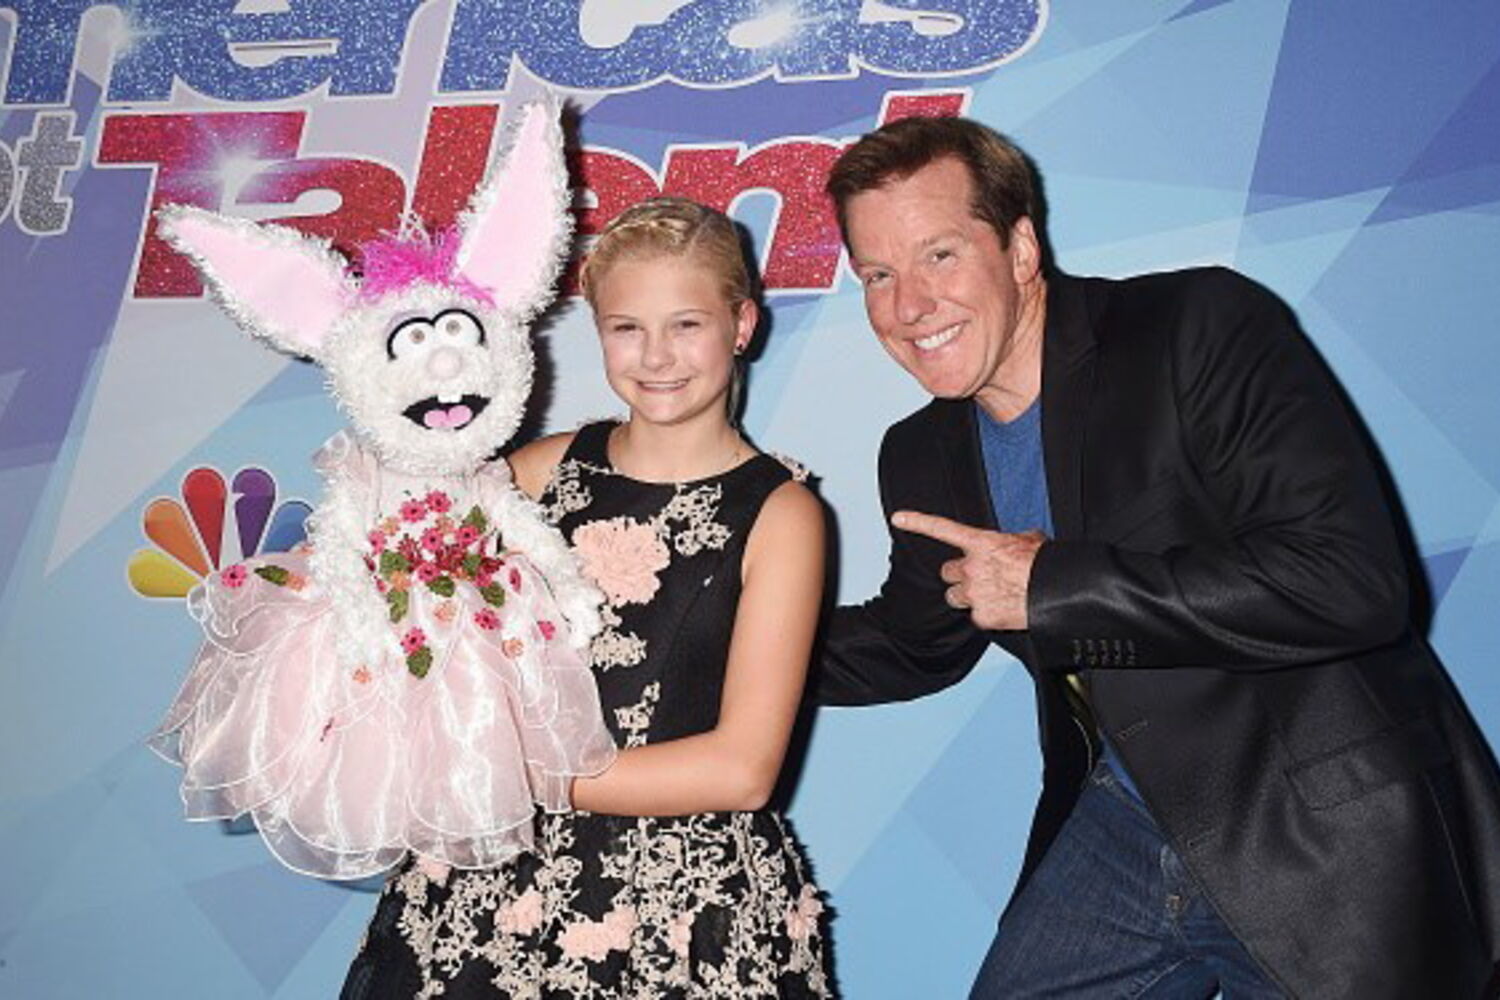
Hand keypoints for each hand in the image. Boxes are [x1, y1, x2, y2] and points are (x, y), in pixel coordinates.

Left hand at [892, 511, 1045, 629]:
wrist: (1055, 592)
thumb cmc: (1044, 565)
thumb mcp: (1030, 540)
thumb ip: (1013, 540)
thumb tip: (1019, 542)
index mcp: (981, 544)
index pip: (942, 529)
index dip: (918, 521)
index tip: (899, 518)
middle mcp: (971, 567)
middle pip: (948, 572)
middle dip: (959, 575)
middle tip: (978, 578)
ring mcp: (973, 593)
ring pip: (954, 596)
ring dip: (966, 595)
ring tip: (990, 594)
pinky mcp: (980, 616)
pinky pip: (974, 615)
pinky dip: (986, 613)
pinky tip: (1003, 608)